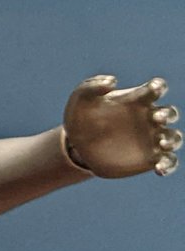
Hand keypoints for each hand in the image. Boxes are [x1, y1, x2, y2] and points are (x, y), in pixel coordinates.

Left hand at [62, 75, 180, 177]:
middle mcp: (148, 118)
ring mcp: (151, 139)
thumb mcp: (80, 98)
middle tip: (157, 117)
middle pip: (169, 113)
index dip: (159, 86)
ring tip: (162, 144)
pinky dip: (168, 165)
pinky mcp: (149, 158)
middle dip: (167, 114)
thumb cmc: (80, 117)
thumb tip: (112, 81)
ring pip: (174, 137)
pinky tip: (159, 169)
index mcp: (135, 100)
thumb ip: (92, 85)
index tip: (154, 88)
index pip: (155, 89)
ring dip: (173, 140)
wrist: (76, 146)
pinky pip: (168, 161)